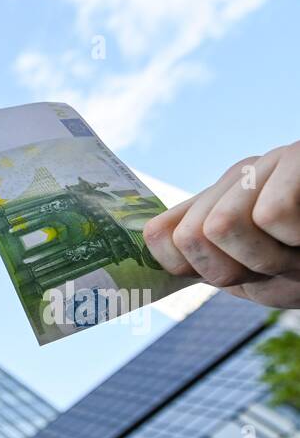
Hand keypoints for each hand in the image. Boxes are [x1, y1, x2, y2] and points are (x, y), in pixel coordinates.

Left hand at [143, 141, 299, 307]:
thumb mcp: (261, 269)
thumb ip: (206, 262)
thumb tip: (153, 248)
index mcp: (221, 203)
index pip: (161, 235)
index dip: (192, 267)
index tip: (239, 273)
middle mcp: (242, 177)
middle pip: (191, 237)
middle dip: (238, 268)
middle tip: (282, 261)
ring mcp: (275, 163)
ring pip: (220, 228)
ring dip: (270, 258)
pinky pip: (271, 215)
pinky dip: (297, 238)